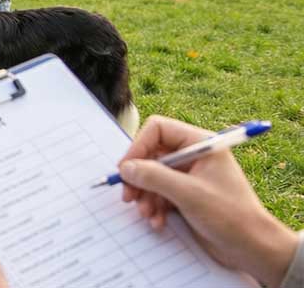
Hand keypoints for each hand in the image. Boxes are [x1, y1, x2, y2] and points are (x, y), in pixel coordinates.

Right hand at [119, 115, 298, 286]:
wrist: (252, 247)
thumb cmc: (230, 215)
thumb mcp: (189, 193)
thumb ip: (154, 177)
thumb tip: (125, 168)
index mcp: (201, 144)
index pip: (158, 130)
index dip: (138, 146)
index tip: (126, 169)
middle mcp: (194, 156)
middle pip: (151, 154)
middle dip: (139, 177)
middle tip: (128, 196)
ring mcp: (189, 176)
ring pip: (152, 176)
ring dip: (145, 196)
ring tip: (147, 214)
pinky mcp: (186, 195)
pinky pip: (159, 193)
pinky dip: (154, 207)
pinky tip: (158, 221)